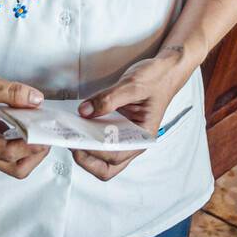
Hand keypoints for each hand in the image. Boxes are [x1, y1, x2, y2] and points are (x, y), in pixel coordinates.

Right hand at [0, 60, 49, 178]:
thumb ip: (12, 92)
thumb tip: (36, 100)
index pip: (8, 154)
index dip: (30, 147)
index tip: (46, 134)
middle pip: (13, 166)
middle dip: (33, 156)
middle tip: (47, 137)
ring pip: (13, 158)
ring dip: (30, 147)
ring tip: (43, 129)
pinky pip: (11, 142)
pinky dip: (24, 135)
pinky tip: (32, 121)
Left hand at [72, 48, 191, 181]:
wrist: (165, 70)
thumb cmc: (156, 79)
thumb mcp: (132, 85)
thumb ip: (108, 99)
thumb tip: (85, 111)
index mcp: (142, 136)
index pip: (116, 155)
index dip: (94, 151)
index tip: (77, 141)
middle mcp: (133, 141)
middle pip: (107, 166)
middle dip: (87, 159)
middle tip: (71, 142)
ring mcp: (124, 136)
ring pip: (102, 157)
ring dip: (85, 150)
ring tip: (70, 134)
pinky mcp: (116, 127)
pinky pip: (99, 140)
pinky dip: (87, 137)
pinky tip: (77, 126)